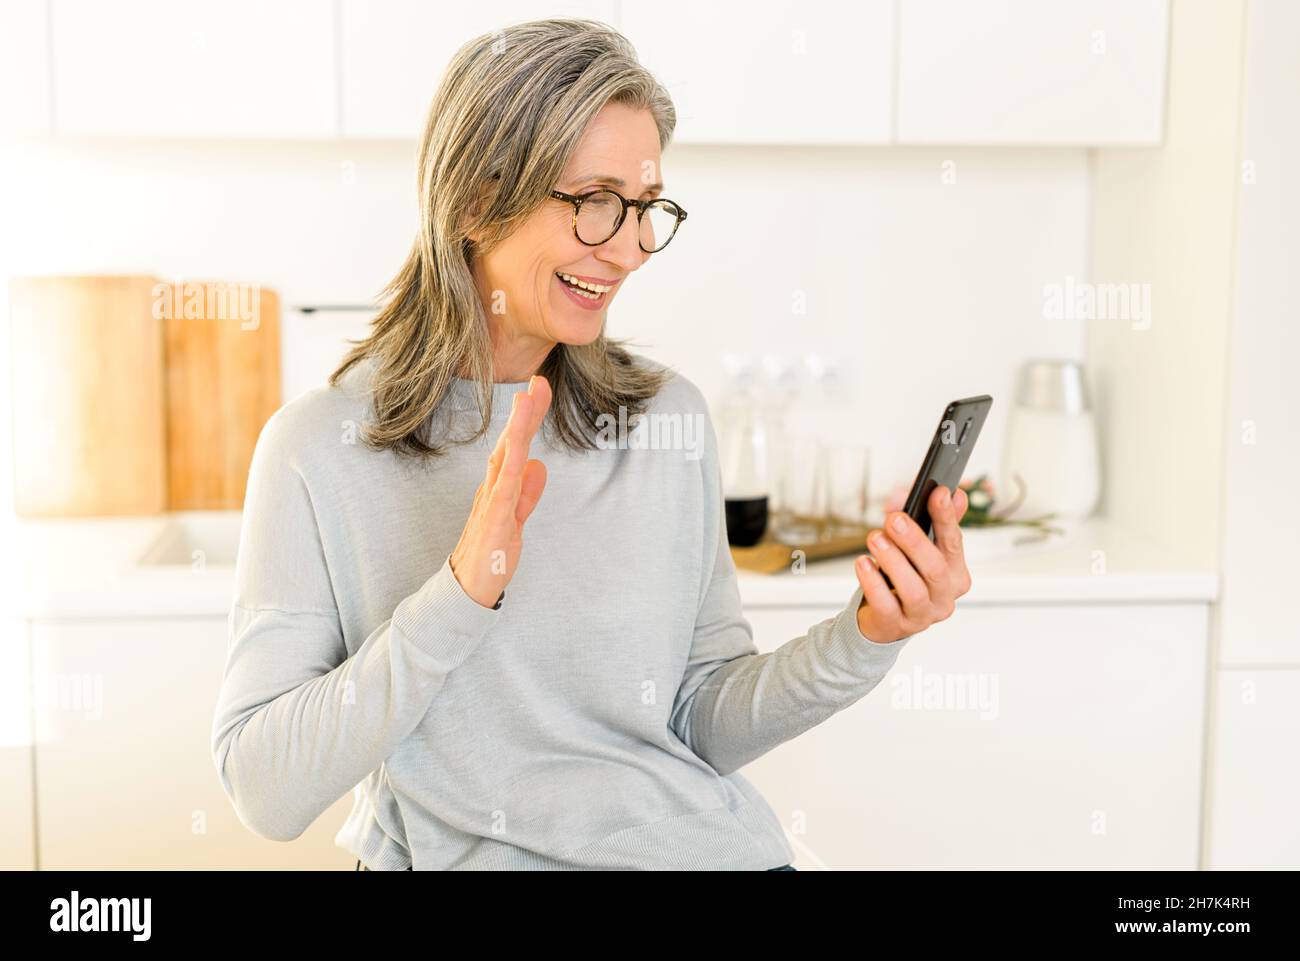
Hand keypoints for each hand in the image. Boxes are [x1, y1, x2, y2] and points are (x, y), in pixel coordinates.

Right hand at [449, 375, 551, 607]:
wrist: (467, 590)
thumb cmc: (488, 556)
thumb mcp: (515, 520)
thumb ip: (527, 494)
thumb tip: (538, 465)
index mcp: (500, 486)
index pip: (517, 446)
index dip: (529, 419)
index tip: (540, 390)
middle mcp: (493, 487)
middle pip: (512, 443)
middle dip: (527, 412)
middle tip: (539, 379)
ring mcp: (491, 500)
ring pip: (507, 457)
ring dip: (518, 427)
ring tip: (528, 396)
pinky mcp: (493, 518)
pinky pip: (504, 487)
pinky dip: (511, 464)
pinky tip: (518, 444)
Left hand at [853, 485, 971, 643]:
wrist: (883, 620)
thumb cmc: (904, 578)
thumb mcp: (921, 552)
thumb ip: (936, 524)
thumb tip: (953, 494)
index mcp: (956, 575)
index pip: (954, 544)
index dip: (947, 518)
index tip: (938, 492)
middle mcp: (944, 597)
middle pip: (935, 568)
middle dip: (914, 541)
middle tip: (893, 519)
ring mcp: (922, 616)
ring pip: (913, 589)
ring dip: (893, 560)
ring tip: (875, 538)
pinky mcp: (896, 626)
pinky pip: (886, 605)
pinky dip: (873, 582)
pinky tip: (862, 562)